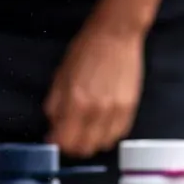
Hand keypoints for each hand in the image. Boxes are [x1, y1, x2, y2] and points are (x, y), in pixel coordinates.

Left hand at [44, 23, 144, 156]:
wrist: (115, 35)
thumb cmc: (85, 51)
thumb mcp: (60, 76)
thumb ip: (54, 105)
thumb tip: (53, 127)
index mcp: (76, 102)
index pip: (65, 141)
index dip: (56, 143)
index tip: (53, 138)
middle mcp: (97, 111)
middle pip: (83, 149)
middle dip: (72, 146)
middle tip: (68, 135)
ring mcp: (116, 111)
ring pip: (102, 145)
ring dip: (91, 142)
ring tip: (85, 129)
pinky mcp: (130, 108)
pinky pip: (118, 135)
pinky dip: (107, 135)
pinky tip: (100, 123)